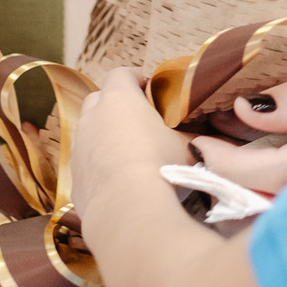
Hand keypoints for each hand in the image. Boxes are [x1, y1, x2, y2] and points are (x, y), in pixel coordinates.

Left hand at [69, 67, 193, 220]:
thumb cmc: (161, 167)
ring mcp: (79, 146)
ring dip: (106, 134)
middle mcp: (92, 117)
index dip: (137, 78)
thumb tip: (212, 138)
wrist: (128, 212)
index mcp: (119, 99)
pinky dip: (99, 164)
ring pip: (90, 130)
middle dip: (118, 104)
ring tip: (130, 152)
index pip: (122, 74)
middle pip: (100, 98)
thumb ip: (195, 136)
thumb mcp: (188, 147)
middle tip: (141, 119)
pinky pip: (87, 162)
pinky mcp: (74, 176)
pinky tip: (119, 180)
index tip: (152, 89)